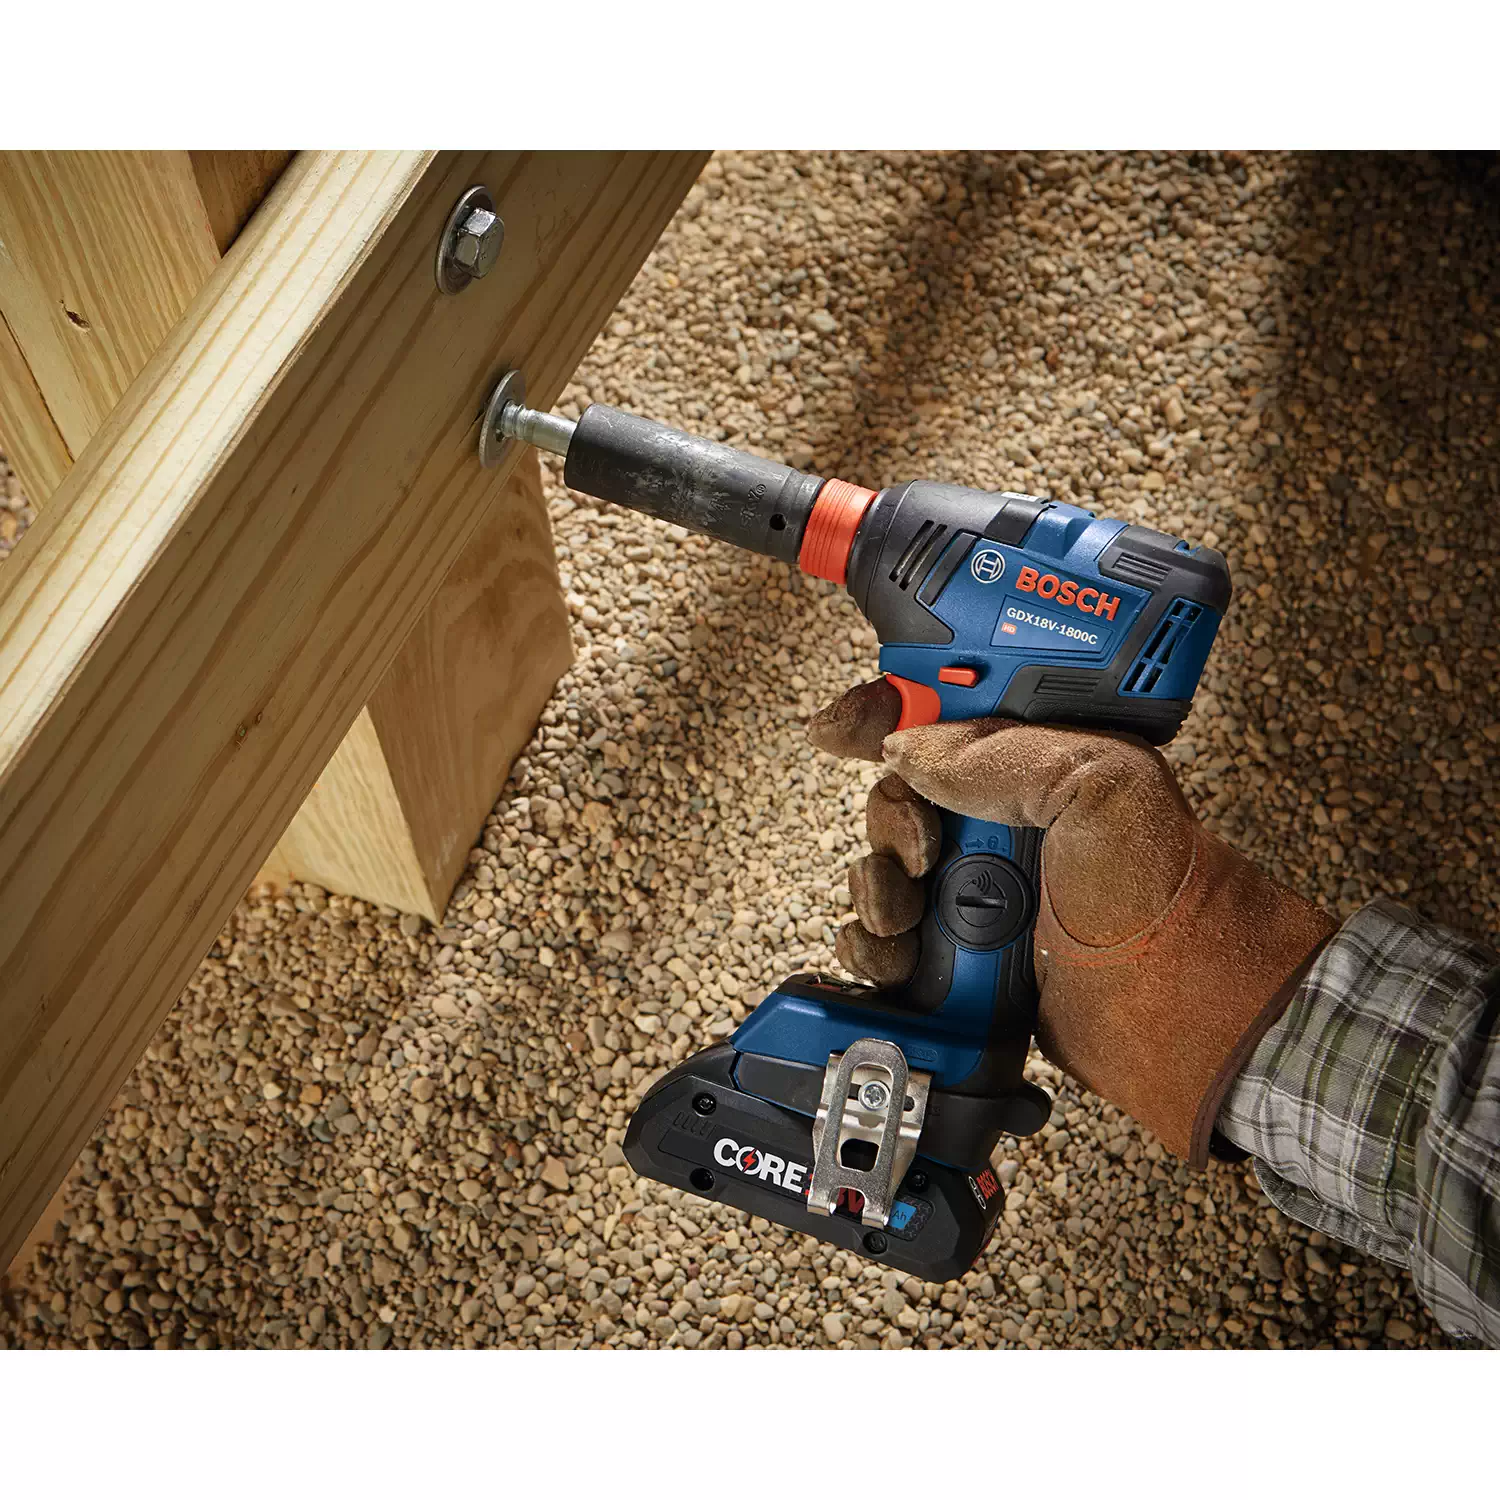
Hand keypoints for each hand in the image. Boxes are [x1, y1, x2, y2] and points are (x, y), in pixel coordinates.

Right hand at [809, 678, 1336, 1164]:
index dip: (884, 712)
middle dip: (888, 820)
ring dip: (877, 890)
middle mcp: (1001, 823)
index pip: (941, 717)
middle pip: (895, 798)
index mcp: (1037, 764)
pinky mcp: (954, 958)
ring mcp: (975, 892)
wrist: (1173, 1012)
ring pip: (879, 871)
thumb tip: (907, 748)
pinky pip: (880, 942)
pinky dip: (872, 949)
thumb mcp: (1100, 785)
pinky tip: (899, 955)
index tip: (841, 727)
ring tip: (911, 913)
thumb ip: (997, 752)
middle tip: (923, 849)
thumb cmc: (1162, 896)